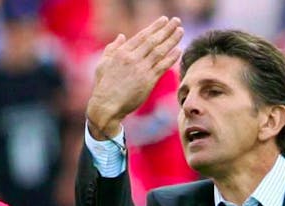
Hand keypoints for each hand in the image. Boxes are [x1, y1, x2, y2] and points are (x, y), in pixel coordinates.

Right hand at [86, 16, 183, 139]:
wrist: (106, 105)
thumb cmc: (104, 86)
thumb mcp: (103, 64)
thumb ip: (112, 49)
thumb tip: (121, 36)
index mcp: (121, 53)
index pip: (142, 36)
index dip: (154, 27)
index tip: (164, 20)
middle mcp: (132, 59)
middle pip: (153, 41)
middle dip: (166, 29)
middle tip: (176, 21)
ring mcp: (141, 70)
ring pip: (160, 51)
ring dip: (172, 40)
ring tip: (181, 31)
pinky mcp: (148, 81)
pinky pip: (162, 66)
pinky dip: (171, 58)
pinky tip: (178, 50)